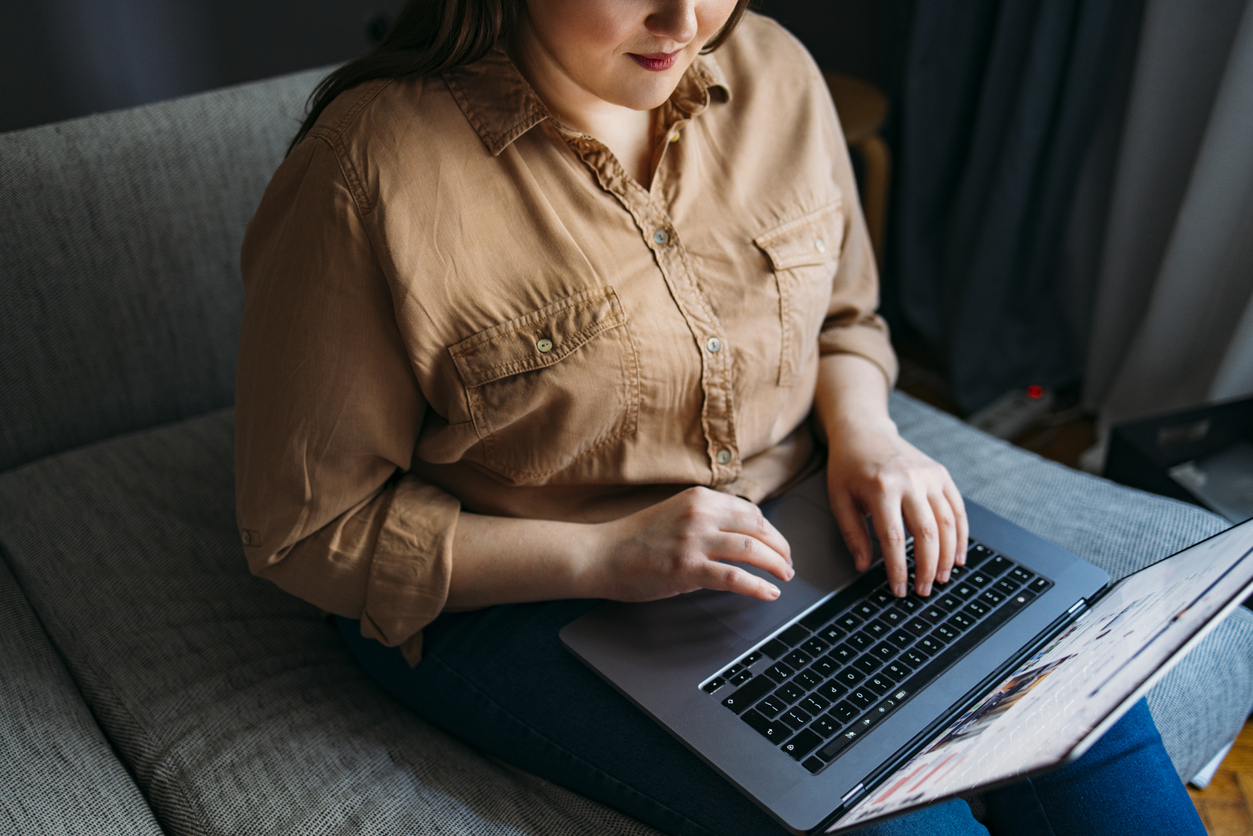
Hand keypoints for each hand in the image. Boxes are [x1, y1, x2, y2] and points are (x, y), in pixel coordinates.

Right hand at [587, 487, 793, 602]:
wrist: (601, 554)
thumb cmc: (634, 540)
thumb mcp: (675, 516)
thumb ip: (706, 521)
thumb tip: (740, 539)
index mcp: (699, 498)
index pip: (750, 512)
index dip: (771, 531)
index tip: (779, 546)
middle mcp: (699, 513)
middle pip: (757, 526)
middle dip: (780, 547)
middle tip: (788, 564)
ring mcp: (693, 539)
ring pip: (751, 548)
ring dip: (775, 564)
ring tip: (785, 576)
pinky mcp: (687, 567)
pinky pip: (734, 576)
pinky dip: (757, 585)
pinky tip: (769, 592)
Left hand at [826, 417, 967, 598]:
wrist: (864, 431)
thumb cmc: (848, 467)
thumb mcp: (840, 499)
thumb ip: (853, 534)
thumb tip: (864, 566)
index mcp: (881, 488)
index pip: (894, 539)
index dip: (899, 569)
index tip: (900, 589)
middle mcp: (910, 480)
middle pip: (927, 534)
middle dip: (927, 568)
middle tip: (924, 590)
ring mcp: (929, 476)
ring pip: (947, 524)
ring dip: (947, 556)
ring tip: (941, 578)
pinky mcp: (941, 474)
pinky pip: (957, 509)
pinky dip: (961, 535)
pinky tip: (957, 556)